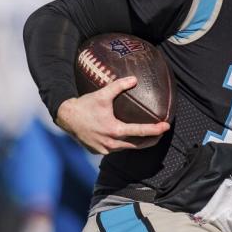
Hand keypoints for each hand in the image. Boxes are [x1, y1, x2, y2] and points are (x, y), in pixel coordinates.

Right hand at [55, 76, 170, 154]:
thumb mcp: (103, 94)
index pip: (140, 132)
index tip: (166, 127)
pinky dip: (123, 145)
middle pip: (137, 145)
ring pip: (126, 149)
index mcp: (115, 130)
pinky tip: (127, 139)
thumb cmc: (85, 105)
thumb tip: (135, 79)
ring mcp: (104, 150)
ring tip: (147, 137)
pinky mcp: (98, 151)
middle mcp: (111, 143)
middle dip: (151, 140)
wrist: (66, 117)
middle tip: (161, 133)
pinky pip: (114, 150)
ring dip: (137, 144)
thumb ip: (119, 86)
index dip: (155, 130)